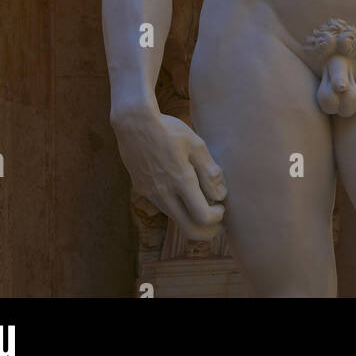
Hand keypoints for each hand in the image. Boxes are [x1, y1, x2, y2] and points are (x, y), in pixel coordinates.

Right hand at [112, 110, 226, 240]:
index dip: (217, 218)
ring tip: (203, 203)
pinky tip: (182, 191)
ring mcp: (151, 194)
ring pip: (175, 219)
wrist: (134, 123)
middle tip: (219, 223)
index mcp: (181, 180)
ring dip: (192, 219)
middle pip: (189, 230)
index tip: (221, 206)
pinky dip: (177, 207)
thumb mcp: (195, 144)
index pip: (203, 217)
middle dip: (208, 232)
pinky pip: (164, 207)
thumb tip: (221, 195)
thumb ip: (210, 171)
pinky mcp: (142, 191)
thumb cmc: (169, 130)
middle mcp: (164, 193)